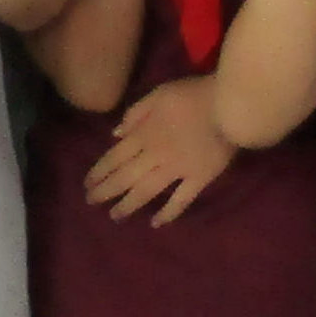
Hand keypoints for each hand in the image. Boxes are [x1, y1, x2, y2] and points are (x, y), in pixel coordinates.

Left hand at [85, 77, 239, 226]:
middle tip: (91, 202)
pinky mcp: (199, 179)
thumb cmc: (194, 95)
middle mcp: (156, 155)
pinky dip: (168, 213)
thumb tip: (115, 134)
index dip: (99, 172)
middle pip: (125, 177)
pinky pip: (181, 200)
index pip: (115, 157)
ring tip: (115, 216)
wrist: (228, 105)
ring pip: (147, 191)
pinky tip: (156, 223)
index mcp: (145, 134)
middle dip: (106, 191)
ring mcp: (178, 170)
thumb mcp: (159, 94)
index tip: (87, 184)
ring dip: (128, 205)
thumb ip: (136, 113)